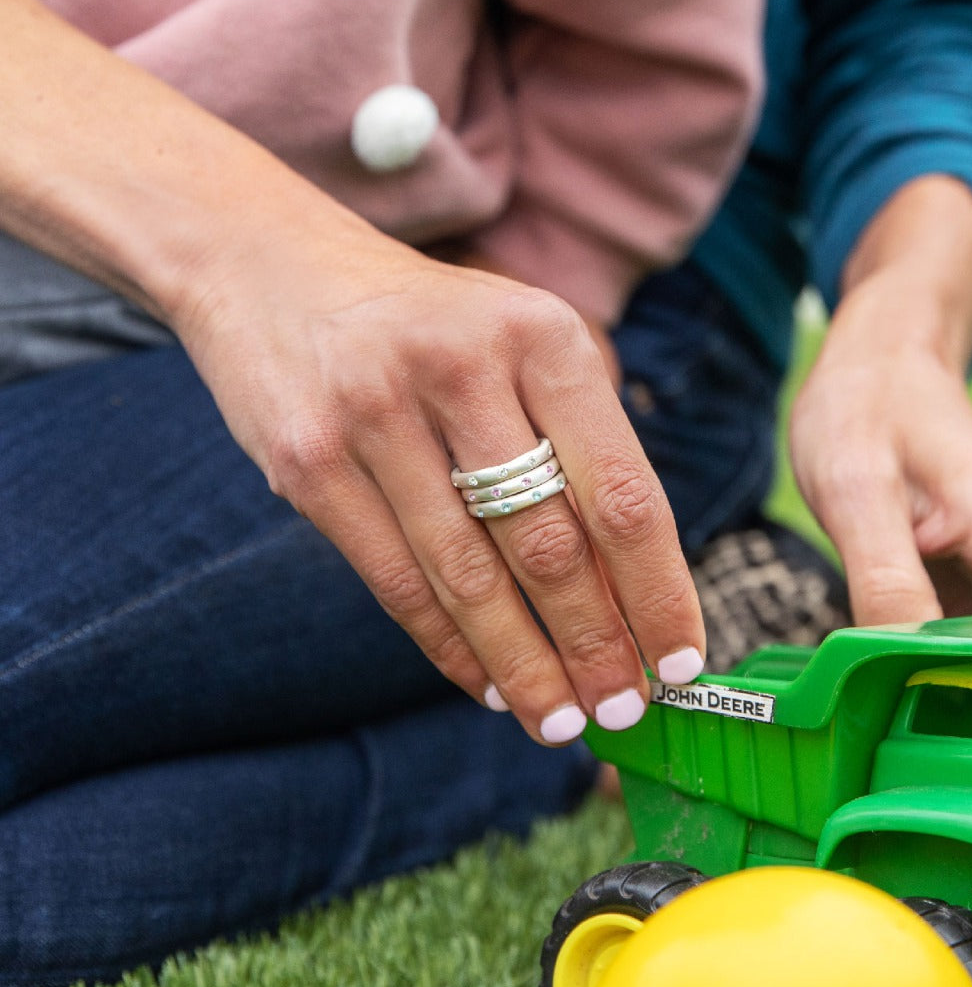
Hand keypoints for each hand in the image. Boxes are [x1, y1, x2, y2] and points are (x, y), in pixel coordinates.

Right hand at [0, 0, 703, 744]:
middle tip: (624, 711)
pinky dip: (450, 646)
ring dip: (525, 667)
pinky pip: (397, 582)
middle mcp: (463, 368)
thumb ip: (581, 439)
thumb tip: (635, 586)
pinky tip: (487, 683)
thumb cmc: (432, 323)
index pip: (623, 493)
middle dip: (596, 646)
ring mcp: (376, 415)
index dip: (659, 591)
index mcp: (542, 335)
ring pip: (470, 580)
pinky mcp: (308, 462)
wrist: (275, 267)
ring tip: (560, 719)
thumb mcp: (522, 338)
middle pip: (550, 547)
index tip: (682, 663)